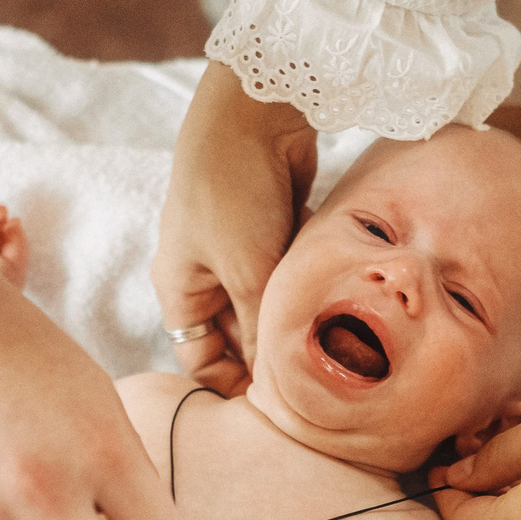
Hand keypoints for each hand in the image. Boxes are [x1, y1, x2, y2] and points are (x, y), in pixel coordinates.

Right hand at [152, 62, 318, 395]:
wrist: (256, 110)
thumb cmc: (234, 193)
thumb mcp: (247, 274)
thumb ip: (261, 334)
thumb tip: (278, 388)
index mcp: (180, 289)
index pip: (199, 360)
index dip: (234, 388)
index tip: (278, 409)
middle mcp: (204, 273)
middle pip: (239, 337)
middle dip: (273, 356)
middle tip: (320, 383)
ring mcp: (238, 250)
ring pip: (269, 306)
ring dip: (296, 320)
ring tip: (337, 345)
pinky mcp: (271, 227)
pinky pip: (289, 274)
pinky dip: (309, 286)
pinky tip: (340, 301)